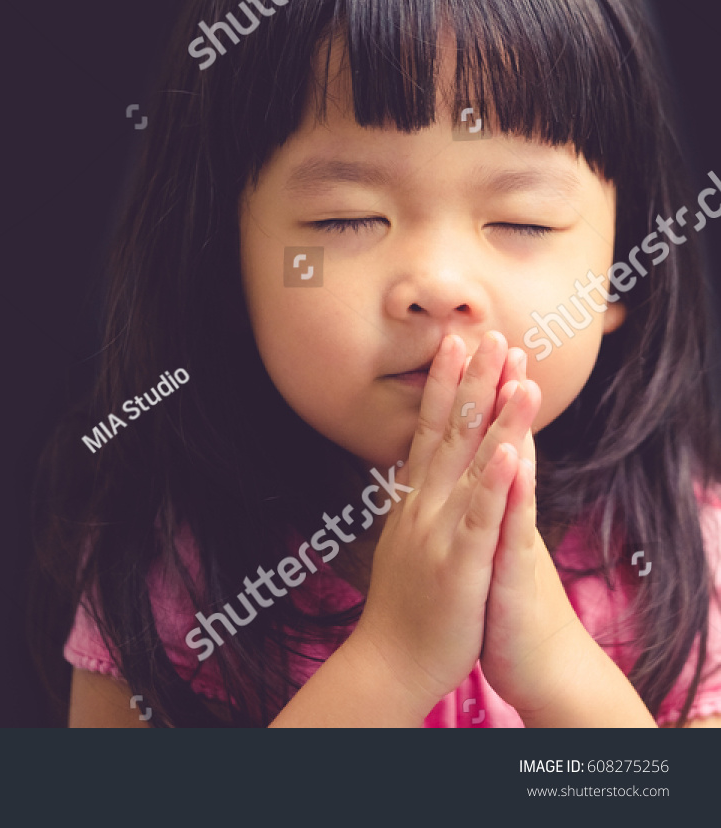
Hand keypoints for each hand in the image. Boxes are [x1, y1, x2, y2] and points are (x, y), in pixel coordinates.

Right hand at [350, 331, 541, 716]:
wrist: (388, 661)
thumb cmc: (403, 606)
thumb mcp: (404, 541)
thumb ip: (411, 502)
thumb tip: (409, 469)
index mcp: (414, 500)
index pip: (430, 429)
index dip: (445, 384)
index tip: (457, 342)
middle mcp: (424, 506)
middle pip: (449, 432)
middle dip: (470, 381)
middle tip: (487, 333)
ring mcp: (440, 532)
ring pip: (470, 464)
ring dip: (493, 416)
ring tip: (515, 373)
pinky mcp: (460, 563)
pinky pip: (482, 517)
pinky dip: (495, 482)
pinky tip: (510, 451)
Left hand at [478, 351, 591, 714]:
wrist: (534, 662)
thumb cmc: (499, 602)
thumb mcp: (480, 544)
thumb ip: (477, 502)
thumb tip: (466, 465)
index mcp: (486, 503)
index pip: (479, 437)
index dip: (473, 393)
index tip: (468, 345)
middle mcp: (502, 512)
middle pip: (500, 441)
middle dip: (498, 392)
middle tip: (501, 339)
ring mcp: (512, 537)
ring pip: (513, 473)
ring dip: (516, 426)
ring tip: (520, 381)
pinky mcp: (516, 570)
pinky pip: (514, 525)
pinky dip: (514, 491)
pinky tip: (517, 459)